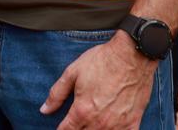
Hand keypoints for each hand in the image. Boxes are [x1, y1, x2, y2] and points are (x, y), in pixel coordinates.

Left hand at [40, 34, 157, 129]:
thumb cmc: (102, 61)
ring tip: (91, 122)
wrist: (132, 55)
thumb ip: (57, 94)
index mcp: (82, 111)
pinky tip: (112, 127)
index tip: (62, 126)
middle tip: (78, 121)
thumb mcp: (72, 73)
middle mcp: (99, 122)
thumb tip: (44, 110)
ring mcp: (117, 125)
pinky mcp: (133, 123)